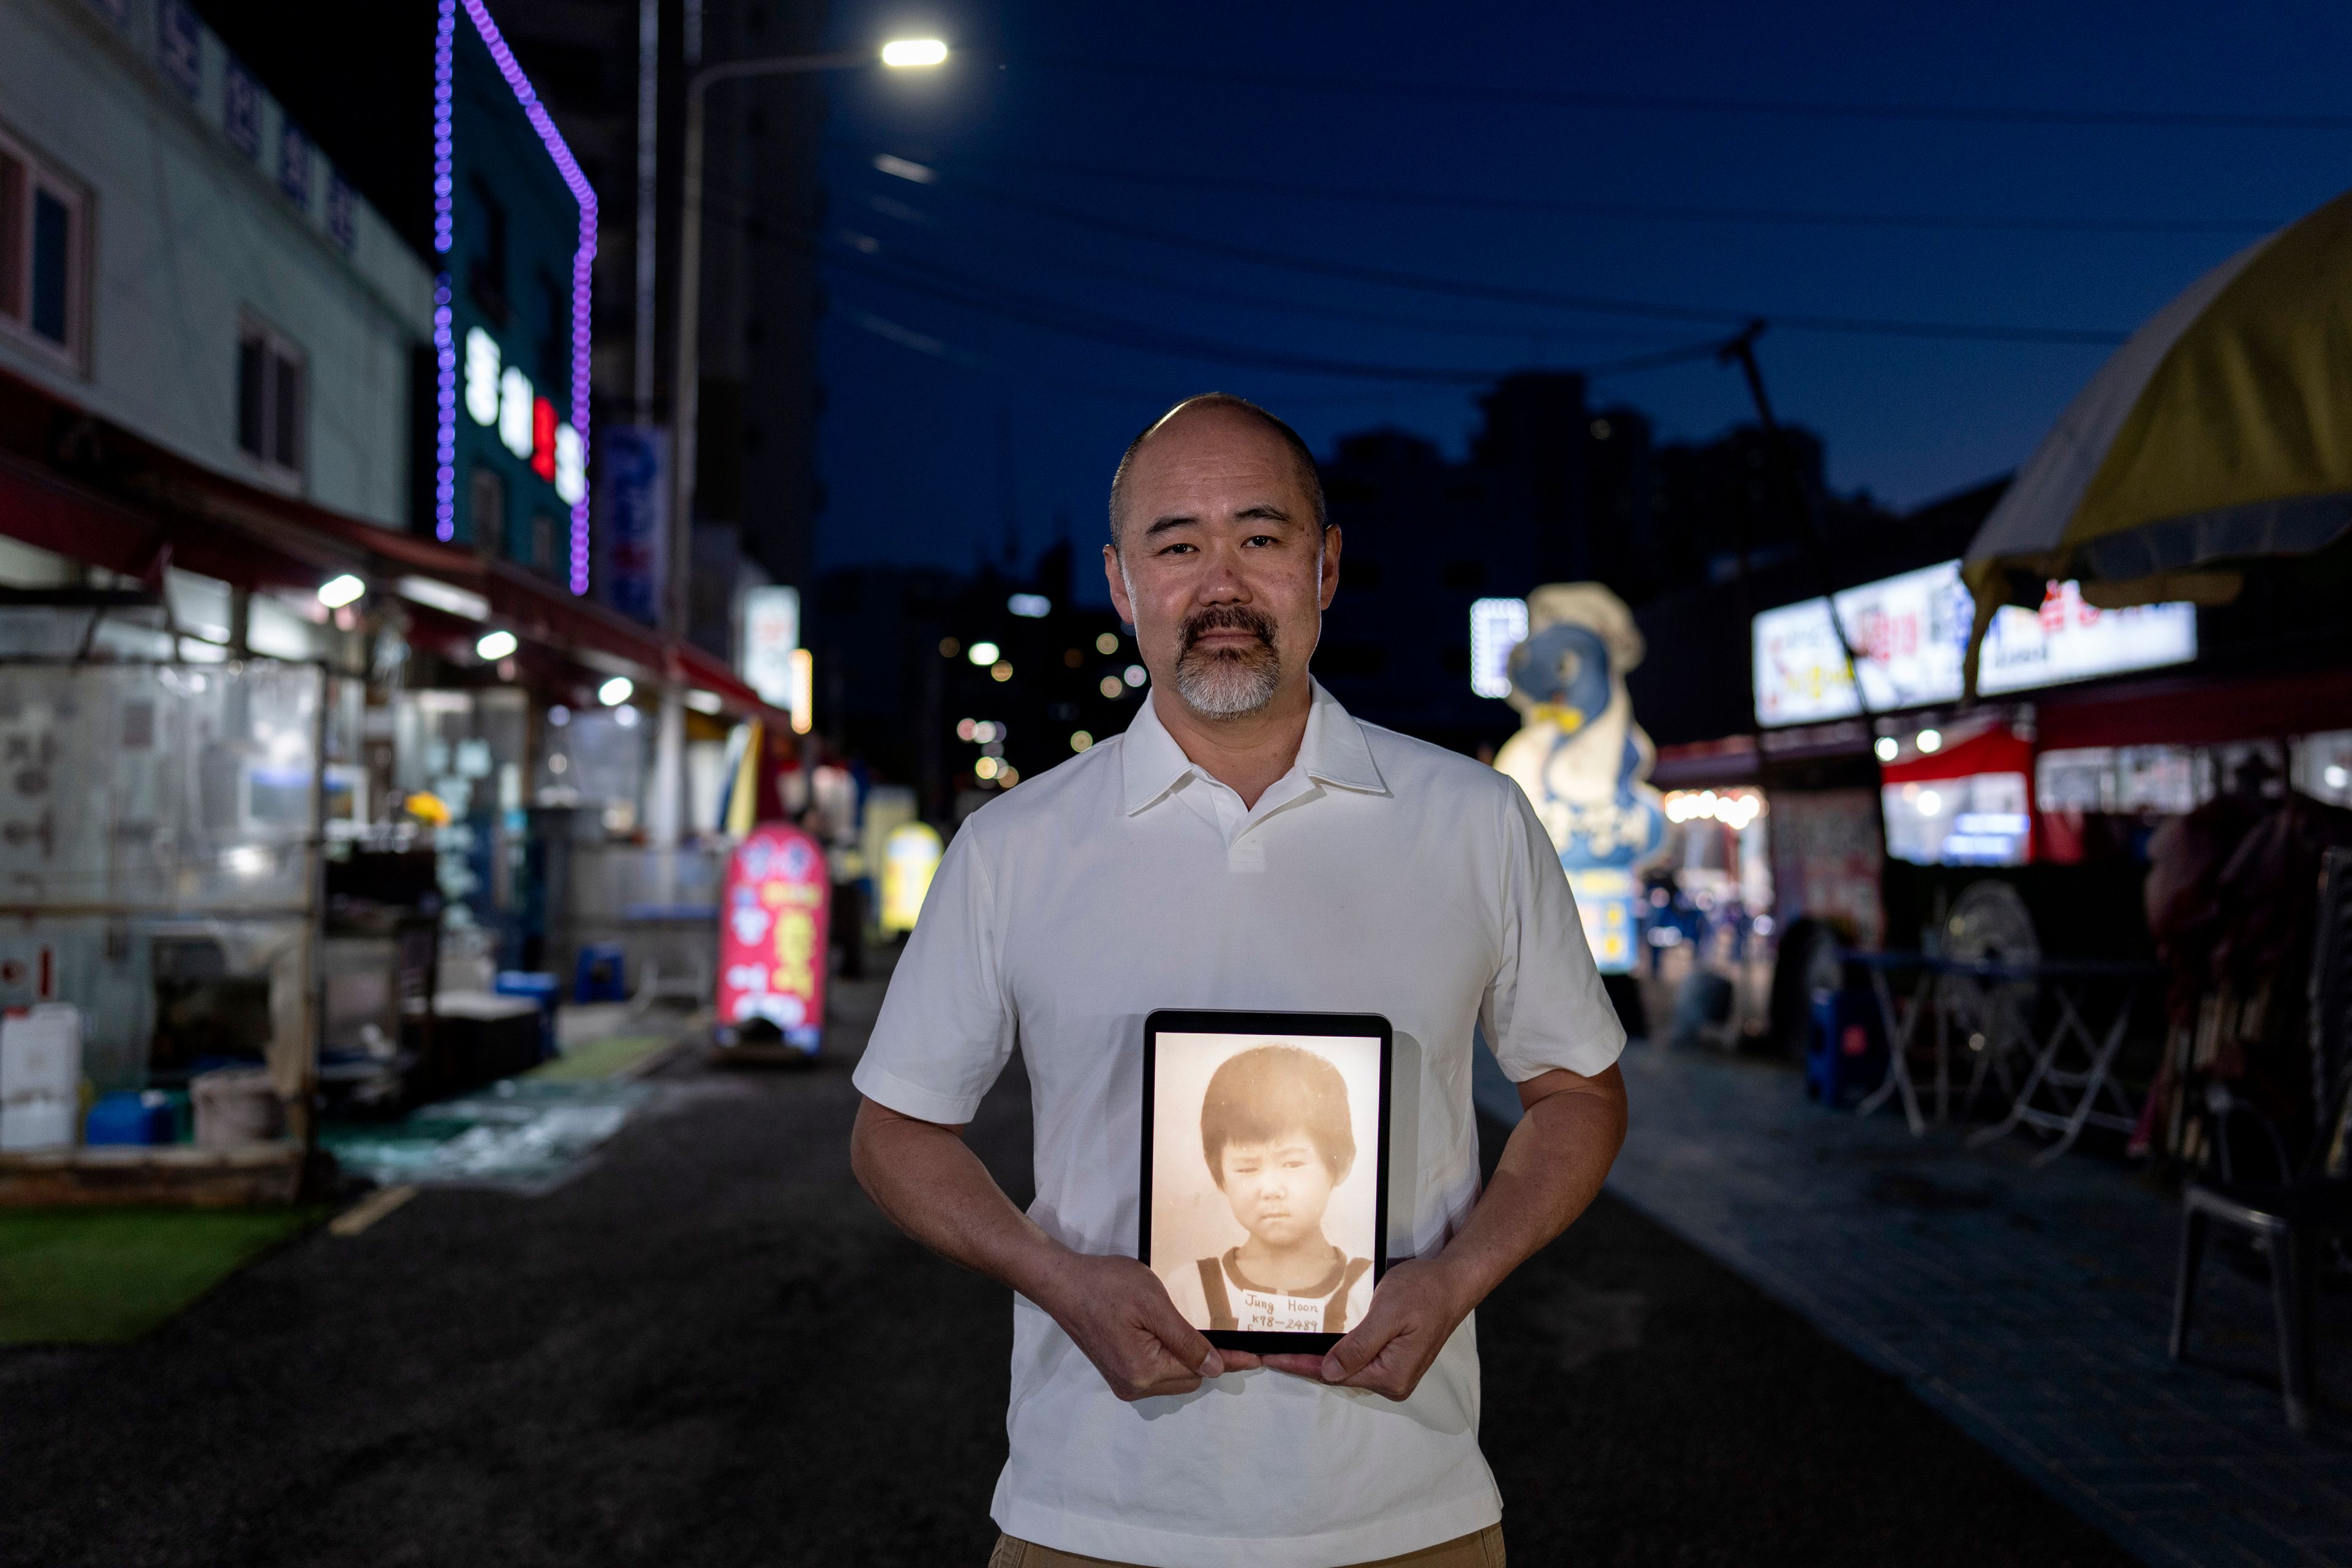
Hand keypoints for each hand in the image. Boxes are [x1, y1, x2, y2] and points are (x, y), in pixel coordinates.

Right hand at [1034, 1253, 1261, 1401]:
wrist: (1063, 1283)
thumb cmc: (1108, 1285)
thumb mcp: (1153, 1305)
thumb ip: (1186, 1340)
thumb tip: (1216, 1369)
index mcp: (1145, 1372)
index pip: (1200, 1370)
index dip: (1232, 1361)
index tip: (1260, 1359)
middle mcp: (1135, 1387)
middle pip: (1188, 1378)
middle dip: (1207, 1358)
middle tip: (1228, 1333)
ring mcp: (1123, 1382)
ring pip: (1172, 1376)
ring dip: (1186, 1357)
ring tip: (1195, 1330)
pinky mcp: (1117, 1372)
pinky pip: (1156, 1371)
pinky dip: (1169, 1356)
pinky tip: (1171, 1335)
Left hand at [1260, 1258, 1467, 1401]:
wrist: (1452, 1282)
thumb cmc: (1423, 1292)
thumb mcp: (1387, 1314)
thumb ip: (1359, 1346)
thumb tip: (1330, 1372)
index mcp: (1391, 1376)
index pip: (1334, 1373)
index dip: (1299, 1364)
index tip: (1269, 1357)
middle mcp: (1393, 1382)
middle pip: (1339, 1374)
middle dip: (1304, 1363)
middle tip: (1270, 1351)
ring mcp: (1395, 1372)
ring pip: (1347, 1368)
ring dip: (1319, 1358)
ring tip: (1286, 1349)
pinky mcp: (1395, 1360)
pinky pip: (1359, 1360)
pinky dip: (1337, 1353)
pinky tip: (1319, 1345)